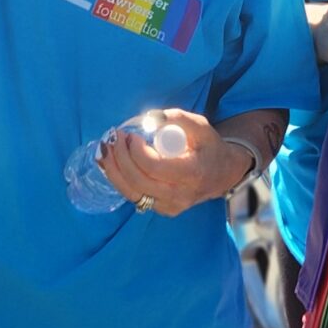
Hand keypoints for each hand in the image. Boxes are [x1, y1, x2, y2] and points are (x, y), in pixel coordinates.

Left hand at [99, 113, 244, 217]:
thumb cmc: (210, 147)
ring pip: (132, 193)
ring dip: (113, 170)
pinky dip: (119, 180)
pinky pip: (134, 197)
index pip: (154, 167)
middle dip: (120, 158)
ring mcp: (170, 206)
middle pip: (138, 181)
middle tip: (113, 138)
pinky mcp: (162, 210)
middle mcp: (180, 195)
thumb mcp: (200, 126)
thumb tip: (149, 117)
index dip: (136, 151)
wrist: (223, 174)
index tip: (131, 135)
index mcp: (192, 174)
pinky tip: (110, 164)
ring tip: (104, 150)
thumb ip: (177, 118)